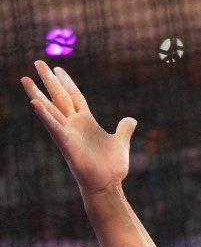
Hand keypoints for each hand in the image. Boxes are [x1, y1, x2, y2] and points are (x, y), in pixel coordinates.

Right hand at [21, 61, 136, 196]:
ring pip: (50, 109)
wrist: (107, 184)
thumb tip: (131, 119)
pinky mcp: (66, 143)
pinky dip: (45, 115)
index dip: (67, 82)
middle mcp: (74, 124)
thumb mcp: (121, 142)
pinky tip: (34, 103)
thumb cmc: (111, 166)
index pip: (74, 96)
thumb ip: (124, 129)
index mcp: (86, 121)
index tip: (58, 68)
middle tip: (38, 62)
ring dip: (37, 94)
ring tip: (24, 79)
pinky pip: (53, 127)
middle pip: (59, 96)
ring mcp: (68, 133)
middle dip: (49, 80)